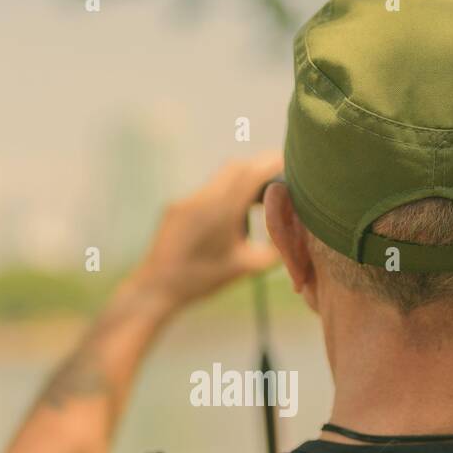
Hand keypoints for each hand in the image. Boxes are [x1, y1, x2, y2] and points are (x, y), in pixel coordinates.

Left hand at [128, 153, 283, 307]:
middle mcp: (203, 198)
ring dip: (242, 183)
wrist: (157, 287)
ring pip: (221, 178)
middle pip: (238, 167)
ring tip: (258, 204)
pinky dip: (225, 196)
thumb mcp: (245, 268)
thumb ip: (274, 251)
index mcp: (221, 211)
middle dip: (260, 169)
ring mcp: (187, 200)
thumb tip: (295, 236)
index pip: (253, 172)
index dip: (275, 164)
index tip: (293, 167)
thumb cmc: (202, 280)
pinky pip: (207, 192)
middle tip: (279, 183)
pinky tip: (229, 221)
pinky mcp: (177, 206)